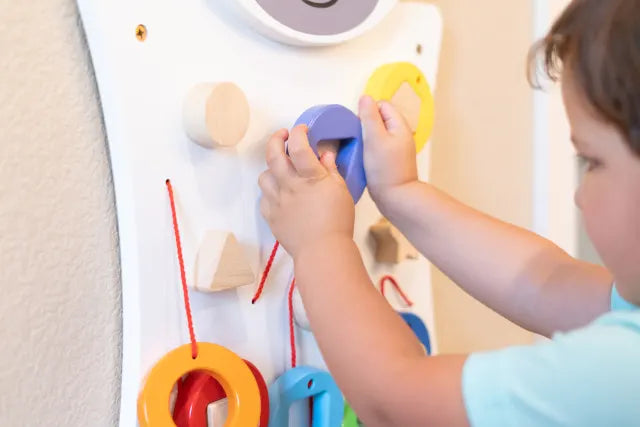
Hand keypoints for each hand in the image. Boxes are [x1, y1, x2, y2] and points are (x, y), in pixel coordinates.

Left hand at [259, 125, 354, 259]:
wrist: (322, 250)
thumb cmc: (337, 221)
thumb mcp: (341, 191)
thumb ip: (330, 170)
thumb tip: (324, 154)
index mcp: (309, 177)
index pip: (298, 145)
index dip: (298, 132)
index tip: (301, 130)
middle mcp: (289, 185)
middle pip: (273, 154)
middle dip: (276, 139)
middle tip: (283, 136)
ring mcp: (277, 201)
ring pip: (263, 176)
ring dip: (271, 168)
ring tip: (280, 170)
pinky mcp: (271, 216)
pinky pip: (263, 198)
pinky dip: (270, 192)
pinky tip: (279, 194)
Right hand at [358, 95, 417, 210]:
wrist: (396, 198)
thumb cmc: (385, 169)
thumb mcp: (374, 139)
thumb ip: (369, 117)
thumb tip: (365, 97)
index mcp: (400, 126)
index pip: (382, 105)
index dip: (368, 111)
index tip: (359, 126)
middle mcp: (400, 135)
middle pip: (379, 119)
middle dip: (365, 124)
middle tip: (358, 139)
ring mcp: (396, 148)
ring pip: (377, 134)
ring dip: (366, 138)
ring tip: (359, 149)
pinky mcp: (390, 160)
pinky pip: (377, 147)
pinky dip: (368, 149)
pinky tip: (363, 158)